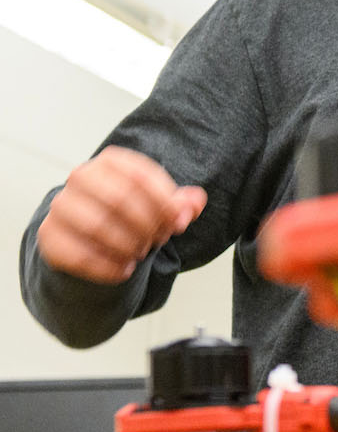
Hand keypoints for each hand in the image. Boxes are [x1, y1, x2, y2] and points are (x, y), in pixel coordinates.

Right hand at [35, 146, 206, 283]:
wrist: (91, 233)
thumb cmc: (132, 213)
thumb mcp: (160, 204)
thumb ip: (181, 203)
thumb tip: (194, 202)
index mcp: (111, 162)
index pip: (140, 176)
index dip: (165, 203)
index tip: (179, 222)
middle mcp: (81, 177)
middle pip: (119, 199)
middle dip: (147, 224)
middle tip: (160, 240)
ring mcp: (61, 206)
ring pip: (97, 226)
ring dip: (128, 245)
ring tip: (142, 253)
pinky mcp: (50, 236)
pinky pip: (79, 255)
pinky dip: (108, 267)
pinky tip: (126, 270)